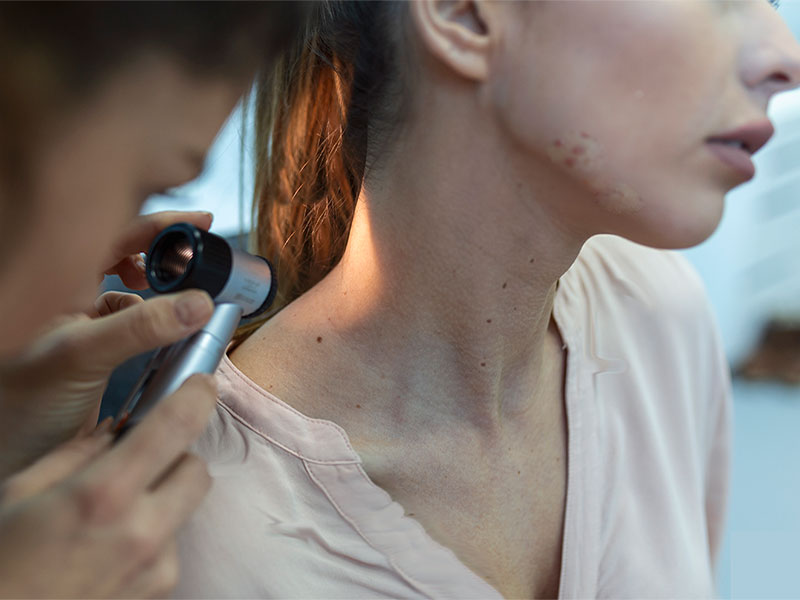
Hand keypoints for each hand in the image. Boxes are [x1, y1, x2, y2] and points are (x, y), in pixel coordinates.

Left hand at [0, 211, 215, 475]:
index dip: (159, 225)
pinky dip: (159, 329)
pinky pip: (137, 328)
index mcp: (57, 281)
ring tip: (188, 306)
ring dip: (165, 297)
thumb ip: (139, 328)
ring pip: (136, 294)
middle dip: (167, 259)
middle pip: (129, 258)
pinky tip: (171, 342)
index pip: (115, 234)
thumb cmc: (17, 405)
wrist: (5, 458)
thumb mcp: (79, 356)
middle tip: (201, 266)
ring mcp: (85, 326)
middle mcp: (70, 297)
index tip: (202, 221)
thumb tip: (199, 304)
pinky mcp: (98, 355)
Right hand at [0, 373, 216, 598]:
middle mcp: (141, 531)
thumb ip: (75, 454)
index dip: (196, 395)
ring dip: (161, 500)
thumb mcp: (17, 494)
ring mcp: (155, 567)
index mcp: (102, 494)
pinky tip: (109, 554)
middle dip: (175, 456)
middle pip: (196, 469)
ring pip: (185, 509)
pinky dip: (151, 538)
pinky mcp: (159, 592)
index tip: (202, 383)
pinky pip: (171, 546)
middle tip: (140, 461)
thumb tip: (116, 431)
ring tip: (111, 519)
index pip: (174, 426)